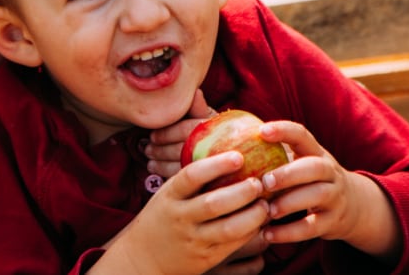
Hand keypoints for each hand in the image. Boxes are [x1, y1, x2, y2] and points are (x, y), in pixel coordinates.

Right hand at [89, 151, 267, 274]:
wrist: (143, 258)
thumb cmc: (162, 218)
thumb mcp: (168, 195)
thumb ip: (190, 180)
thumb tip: (225, 150)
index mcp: (169, 196)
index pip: (191, 176)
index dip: (216, 165)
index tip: (238, 156)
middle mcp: (180, 218)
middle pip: (214, 203)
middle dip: (242, 192)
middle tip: (259, 182)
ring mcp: (193, 240)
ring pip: (229, 228)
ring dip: (253, 215)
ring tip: (265, 204)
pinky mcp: (206, 259)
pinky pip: (233, 245)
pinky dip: (251, 232)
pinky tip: (260, 222)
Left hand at [146, 89, 215, 177]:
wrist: (235, 154)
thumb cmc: (215, 131)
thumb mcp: (207, 117)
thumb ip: (197, 107)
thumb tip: (195, 93)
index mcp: (216, 128)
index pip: (188, 130)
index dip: (168, 133)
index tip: (152, 136)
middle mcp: (217, 146)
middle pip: (183, 150)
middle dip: (161, 150)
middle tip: (147, 149)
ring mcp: (213, 166)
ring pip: (181, 166)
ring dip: (161, 163)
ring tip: (149, 160)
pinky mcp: (207, 181)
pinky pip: (182, 178)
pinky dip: (165, 174)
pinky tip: (155, 170)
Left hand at [257, 121, 401, 259]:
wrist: (353, 207)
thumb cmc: (310, 180)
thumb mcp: (301, 162)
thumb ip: (275, 154)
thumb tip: (230, 145)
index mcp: (316, 153)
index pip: (302, 135)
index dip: (284, 131)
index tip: (262, 131)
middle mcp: (329, 172)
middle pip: (315, 167)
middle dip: (289, 173)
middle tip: (265, 181)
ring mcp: (334, 197)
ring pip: (317, 196)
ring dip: (290, 203)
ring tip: (267, 210)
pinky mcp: (332, 222)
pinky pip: (312, 227)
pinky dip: (289, 233)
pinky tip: (268, 234)